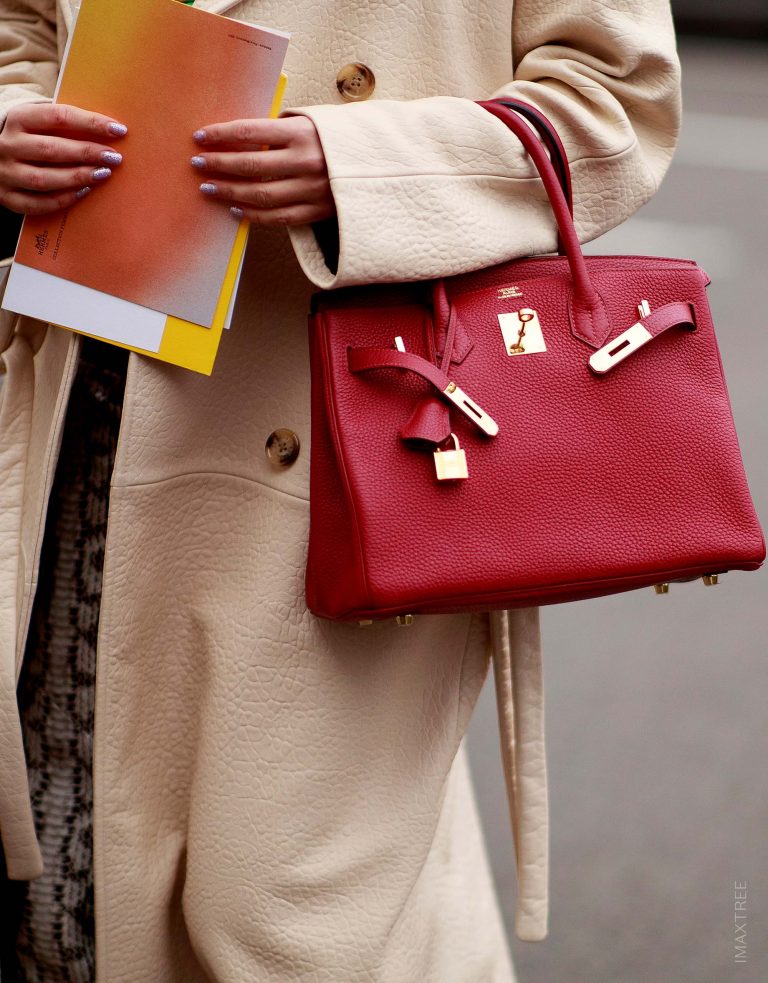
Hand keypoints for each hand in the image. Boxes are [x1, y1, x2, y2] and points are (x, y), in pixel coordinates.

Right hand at [0, 103, 126, 214]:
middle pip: (51, 150)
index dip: (91, 123)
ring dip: (78, 178)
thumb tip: (108, 130)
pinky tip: (84, 192)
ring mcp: (6, 172)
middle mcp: (8, 145)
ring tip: (103, 174)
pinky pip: (38, 204)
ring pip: (44, 179)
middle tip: (114, 157)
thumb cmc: (28, 137)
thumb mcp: (37, 122)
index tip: (118, 130)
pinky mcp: (7, 196)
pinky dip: (63, 200)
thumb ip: (63, 124)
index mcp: (18, 119)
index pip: (58, 117)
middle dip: (87, 153)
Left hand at [189, 115, 334, 226]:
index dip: (221, 135)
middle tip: (197, 164)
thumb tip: (242, 135)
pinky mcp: (315, 211)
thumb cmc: (337, 140)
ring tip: (209, 189)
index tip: (200, 137)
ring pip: (260, 195)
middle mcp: (305, 162)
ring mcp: (311, 190)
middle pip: (251, 165)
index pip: (251, 132)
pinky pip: (278, 217)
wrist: (379, 166)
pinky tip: (235, 210)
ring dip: (230, 193)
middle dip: (219, 164)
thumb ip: (280, 128)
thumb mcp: (313, 122)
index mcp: (302, 133)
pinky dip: (253, 216)